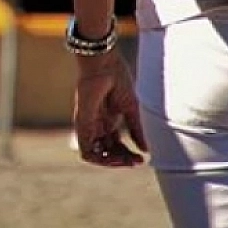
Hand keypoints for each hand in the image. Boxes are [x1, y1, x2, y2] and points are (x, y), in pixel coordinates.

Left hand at [73, 52, 145, 167]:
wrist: (104, 65)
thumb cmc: (117, 80)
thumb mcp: (131, 109)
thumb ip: (136, 130)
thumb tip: (145, 149)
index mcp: (108, 120)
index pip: (115, 145)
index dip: (128, 154)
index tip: (142, 158)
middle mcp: (97, 125)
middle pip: (107, 151)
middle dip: (122, 159)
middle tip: (137, 161)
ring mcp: (88, 126)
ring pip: (96, 155)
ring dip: (112, 162)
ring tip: (128, 161)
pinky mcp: (81, 125)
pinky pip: (87, 151)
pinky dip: (100, 159)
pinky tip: (116, 159)